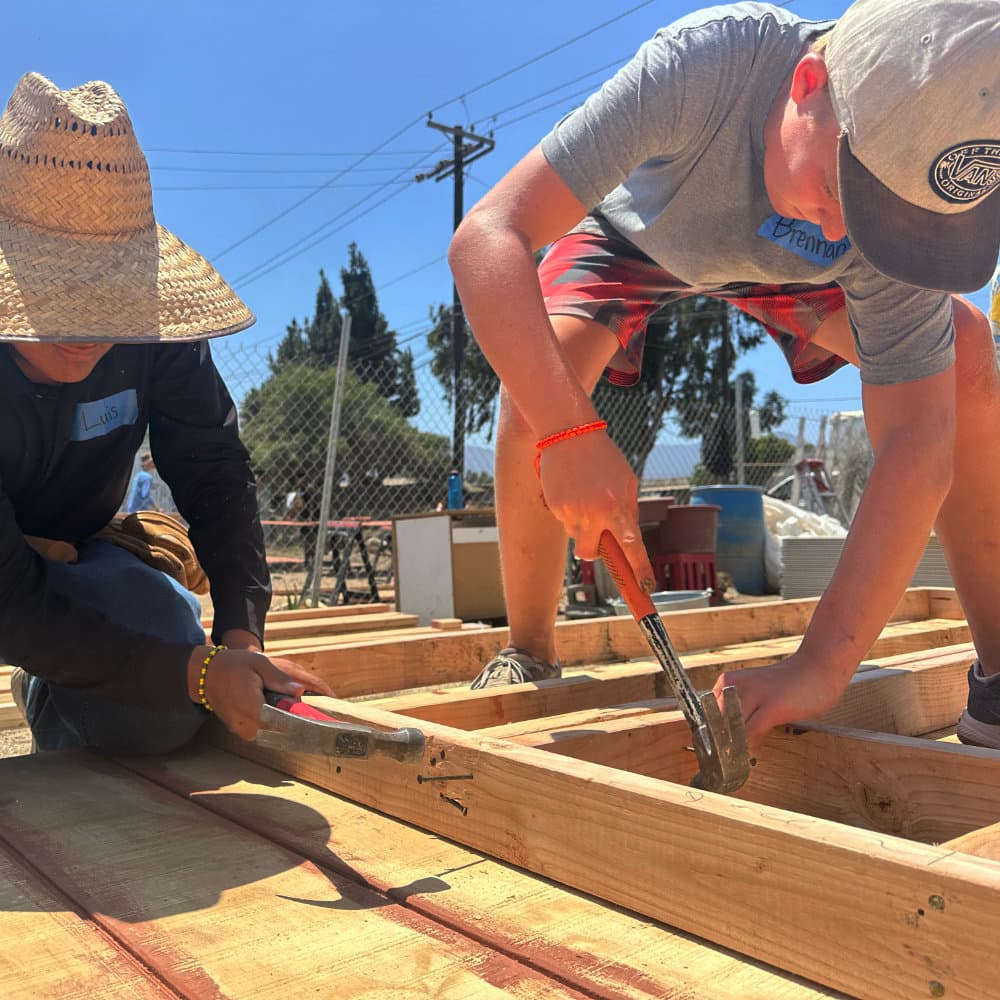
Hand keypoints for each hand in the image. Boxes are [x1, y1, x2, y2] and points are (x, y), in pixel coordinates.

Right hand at [187, 645, 334, 740]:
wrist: (207, 674)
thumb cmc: (234, 665)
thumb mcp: (259, 663)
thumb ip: (280, 679)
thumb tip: (299, 691)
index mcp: (251, 707)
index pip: (281, 724)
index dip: (302, 726)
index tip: (319, 725)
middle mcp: (246, 724)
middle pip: (280, 733)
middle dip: (299, 727)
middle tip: (319, 722)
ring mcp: (242, 730)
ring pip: (273, 735)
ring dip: (289, 728)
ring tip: (307, 719)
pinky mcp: (242, 731)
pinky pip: (265, 733)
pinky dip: (278, 727)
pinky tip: (289, 718)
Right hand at [538, 430, 654, 590]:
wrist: (567, 432)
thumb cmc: (601, 456)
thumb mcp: (625, 480)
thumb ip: (628, 510)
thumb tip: (628, 537)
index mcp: (617, 507)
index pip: (631, 547)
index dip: (639, 570)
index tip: (644, 587)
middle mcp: (595, 514)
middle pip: (591, 554)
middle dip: (594, 547)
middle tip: (595, 527)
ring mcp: (572, 512)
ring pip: (576, 537)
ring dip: (581, 526)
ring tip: (583, 495)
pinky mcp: (555, 507)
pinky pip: (564, 521)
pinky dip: (568, 511)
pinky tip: (571, 488)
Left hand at [713, 654, 851, 751]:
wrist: (816, 668)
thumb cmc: (786, 684)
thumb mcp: (753, 691)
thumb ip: (738, 709)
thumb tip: (724, 737)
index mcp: (727, 681)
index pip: (707, 713)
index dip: (708, 734)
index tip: (708, 752)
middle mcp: (735, 685)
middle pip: (716, 722)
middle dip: (719, 743)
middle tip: (721, 761)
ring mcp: (754, 695)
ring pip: (731, 728)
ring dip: (732, 746)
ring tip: (735, 760)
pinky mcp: (772, 706)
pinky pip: (751, 731)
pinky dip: (747, 745)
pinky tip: (751, 752)